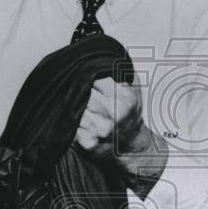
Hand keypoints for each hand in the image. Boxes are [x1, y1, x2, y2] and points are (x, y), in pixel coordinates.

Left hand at [75, 78, 167, 196]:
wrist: (132, 150)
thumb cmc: (131, 118)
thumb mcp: (135, 92)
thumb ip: (122, 73)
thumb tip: (106, 58)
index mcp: (125, 101)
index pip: (96, 79)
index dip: (92, 79)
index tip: (93, 83)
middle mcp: (113, 115)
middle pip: (85, 93)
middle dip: (83, 92)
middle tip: (87, 96)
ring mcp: (99, 130)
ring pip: (76, 108)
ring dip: (77, 107)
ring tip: (87, 110)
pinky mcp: (87, 142)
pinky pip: (72, 124)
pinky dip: (74, 122)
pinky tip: (83, 122)